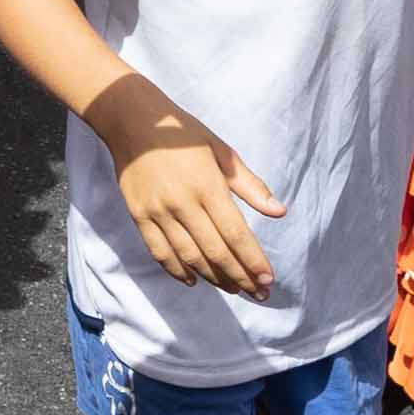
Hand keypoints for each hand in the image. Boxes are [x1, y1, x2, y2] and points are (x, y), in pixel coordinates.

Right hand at [111, 127, 285, 299]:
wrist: (133, 121)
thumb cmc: (183, 134)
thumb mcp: (222, 151)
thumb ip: (250, 185)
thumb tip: (279, 211)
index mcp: (208, 186)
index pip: (236, 234)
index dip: (253, 261)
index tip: (268, 279)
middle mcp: (183, 203)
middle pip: (216, 252)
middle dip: (240, 276)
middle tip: (258, 293)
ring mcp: (159, 212)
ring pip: (190, 257)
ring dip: (214, 278)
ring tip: (233, 289)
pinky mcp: (140, 216)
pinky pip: (160, 252)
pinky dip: (177, 271)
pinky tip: (194, 280)